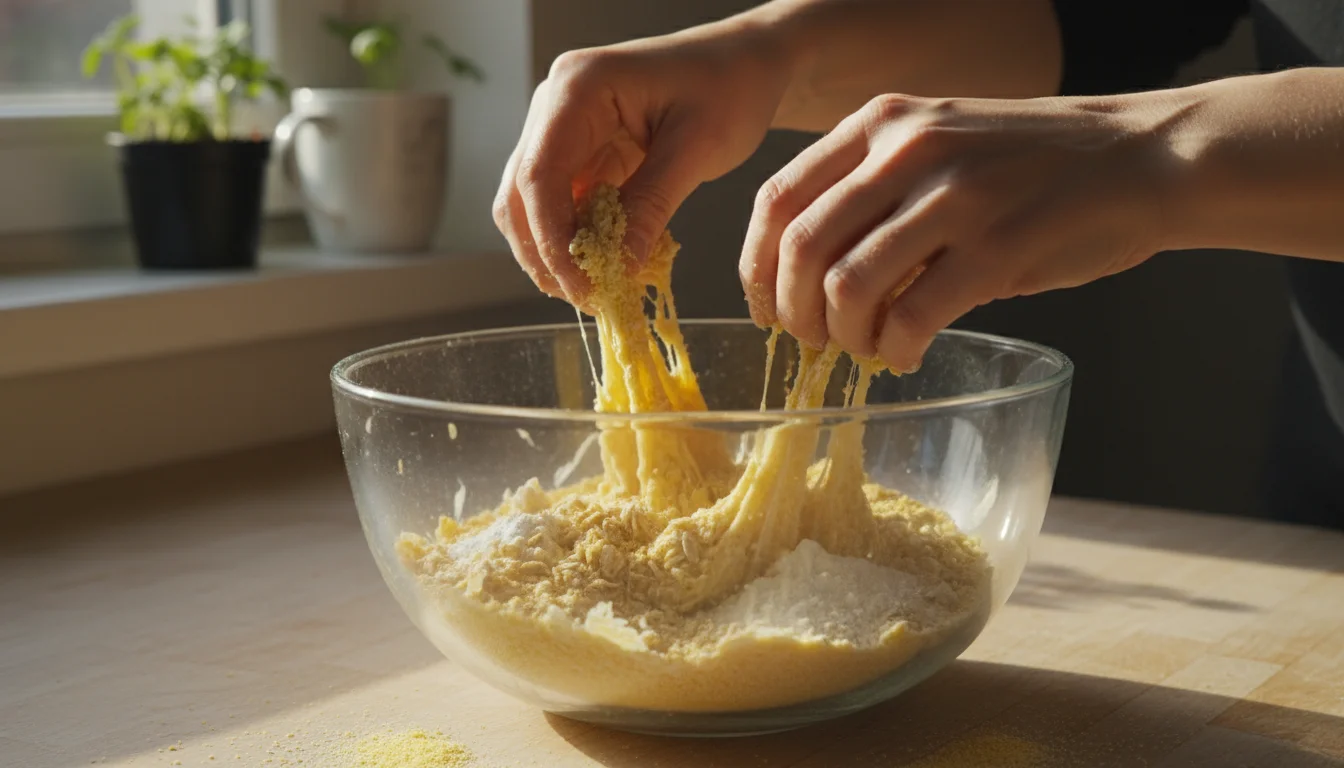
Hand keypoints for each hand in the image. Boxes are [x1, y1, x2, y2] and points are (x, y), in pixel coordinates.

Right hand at [495, 21, 790, 304]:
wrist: (745, 64)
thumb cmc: (730, 87)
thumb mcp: (698, 148)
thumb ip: (652, 205)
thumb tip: (620, 269)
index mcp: (578, 87)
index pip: (538, 174)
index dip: (551, 239)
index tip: (582, 286)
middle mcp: (555, 104)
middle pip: (519, 194)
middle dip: (546, 254)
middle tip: (589, 299)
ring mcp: (561, 128)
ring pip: (530, 205)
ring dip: (557, 252)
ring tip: (598, 289)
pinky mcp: (578, 151)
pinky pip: (562, 204)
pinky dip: (578, 239)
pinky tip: (607, 265)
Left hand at [739, 93, 1178, 370]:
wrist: (1142, 156)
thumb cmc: (1032, 162)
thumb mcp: (939, 143)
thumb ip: (873, 190)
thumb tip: (810, 275)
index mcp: (882, 123)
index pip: (778, 199)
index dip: (756, 267)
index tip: (768, 308)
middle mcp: (908, 152)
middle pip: (801, 250)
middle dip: (795, 314)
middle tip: (815, 342)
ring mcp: (953, 198)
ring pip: (847, 288)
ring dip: (845, 337)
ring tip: (867, 349)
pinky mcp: (996, 249)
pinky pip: (912, 317)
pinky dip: (895, 349)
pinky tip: (906, 354)